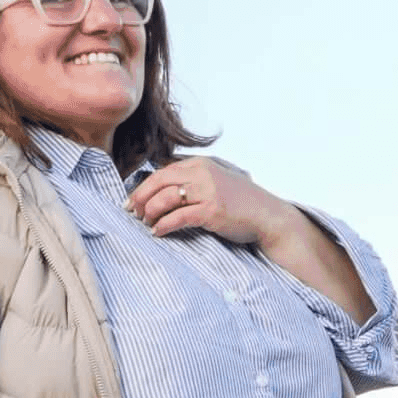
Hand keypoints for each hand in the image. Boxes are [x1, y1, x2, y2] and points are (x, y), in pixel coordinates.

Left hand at [125, 157, 293, 244]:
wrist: (266, 215)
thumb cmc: (239, 203)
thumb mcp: (215, 183)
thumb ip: (192, 182)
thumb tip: (163, 193)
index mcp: (200, 164)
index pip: (163, 172)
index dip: (143, 186)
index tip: (131, 201)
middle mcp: (202, 173)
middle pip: (159, 182)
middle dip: (141, 198)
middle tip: (132, 213)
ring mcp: (208, 191)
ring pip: (165, 198)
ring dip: (150, 212)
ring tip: (145, 224)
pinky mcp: (212, 210)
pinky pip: (178, 217)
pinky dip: (163, 226)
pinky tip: (158, 233)